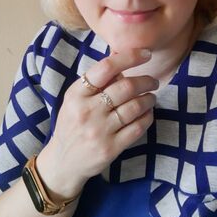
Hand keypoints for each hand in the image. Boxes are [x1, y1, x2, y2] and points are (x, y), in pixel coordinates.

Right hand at [36, 49, 157, 200]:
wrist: (63, 162)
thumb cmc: (72, 123)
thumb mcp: (75, 99)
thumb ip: (96, 82)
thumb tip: (123, 63)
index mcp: (76, 94)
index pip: (106, 68)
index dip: (129, 57)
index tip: (146, 54)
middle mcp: (87, 111)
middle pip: (126, 87)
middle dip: (146, 81)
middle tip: (153, 81)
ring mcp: (99, 131)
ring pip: (135, 107)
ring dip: (149, 99)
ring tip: (151, 97)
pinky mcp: (111, 148)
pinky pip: (138, 127)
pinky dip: (147, 117)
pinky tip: (147, 113)